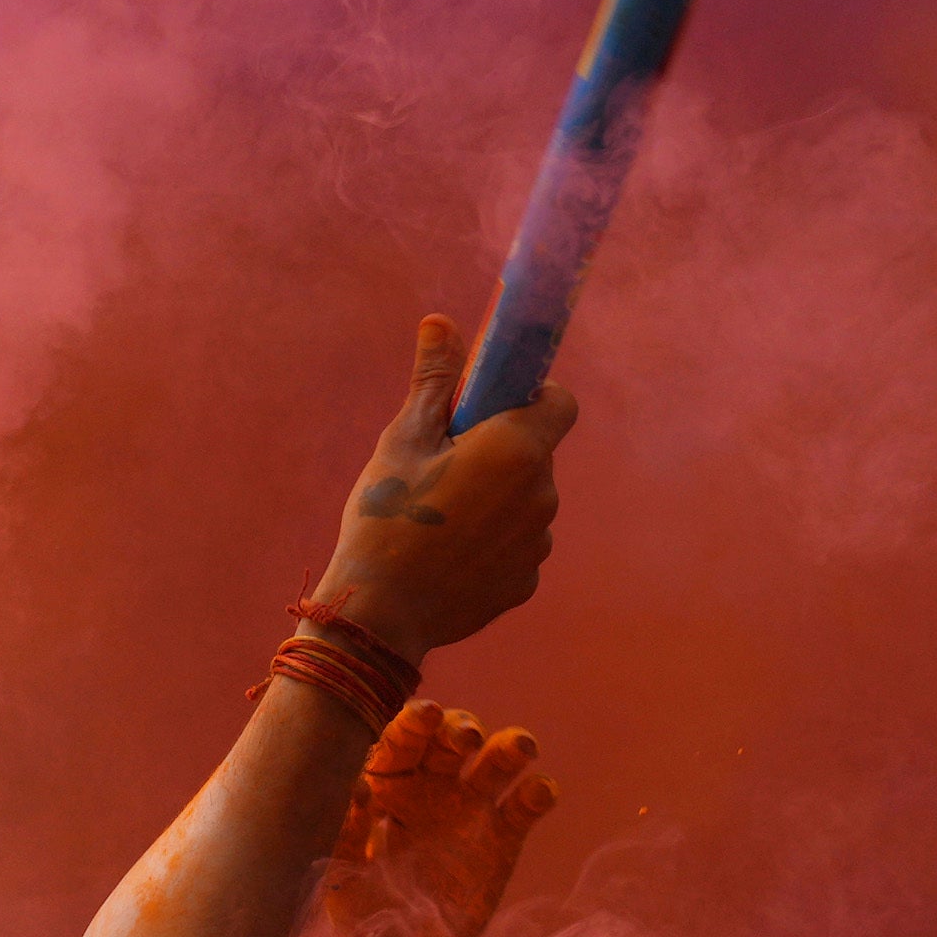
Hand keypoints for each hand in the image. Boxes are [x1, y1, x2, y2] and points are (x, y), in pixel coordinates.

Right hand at [311, 314, 577, 658]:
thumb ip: (433, 382)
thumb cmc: (382, 520)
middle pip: (534, 455)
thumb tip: (441, 322)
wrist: (376, 614)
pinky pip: (515, 548)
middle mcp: (542, 492)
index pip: (559, 401)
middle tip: (440, 471)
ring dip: (494, 502)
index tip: (489, 409)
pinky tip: (445, 558)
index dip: (531, 398)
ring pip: (524, 503)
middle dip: (498, 454)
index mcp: (517, 448)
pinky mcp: (526, 581)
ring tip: (436, 523)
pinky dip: (490, 546)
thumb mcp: (401, 443)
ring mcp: (538, 541)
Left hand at [321, 700, 559, 936]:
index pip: (401, 742)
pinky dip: (538, 793)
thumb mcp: (338, 870)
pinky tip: (539, 791)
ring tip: (519, 748)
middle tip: (464, 738)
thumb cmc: (356, 906)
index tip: (424, 714)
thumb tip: (360, 785)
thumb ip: (346, 829)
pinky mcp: (502, 838)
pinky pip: (525, 806)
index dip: (414, 724)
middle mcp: (430, 787)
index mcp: (385, 784)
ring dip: (510, 746)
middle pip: (453, 739)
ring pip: (497, 762)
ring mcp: (470, 809)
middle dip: (462, 728)